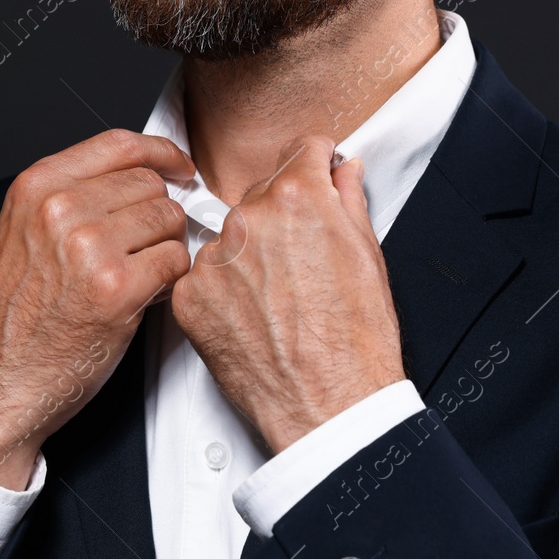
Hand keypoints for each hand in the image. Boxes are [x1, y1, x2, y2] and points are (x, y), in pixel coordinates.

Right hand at [0, 129, 195, 488]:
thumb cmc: (16, 315)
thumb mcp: (25, 232)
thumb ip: (72, 194)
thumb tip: (140, 172)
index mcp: (37, 187)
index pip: (119, 143)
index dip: (160, 151)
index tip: (178, 166)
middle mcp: (60, 209)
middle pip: (150, 182)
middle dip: (160, 213)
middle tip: (146, 246)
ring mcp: (89, 247)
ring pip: (169, 219)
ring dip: (167, 247)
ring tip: (139, 274)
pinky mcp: (116, 289)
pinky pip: (176, 261)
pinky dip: (170, 279)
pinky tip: (144, 295)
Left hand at [170, 135, 405, 453]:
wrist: (329, 408)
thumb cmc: (356, 344)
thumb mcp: (369, 257)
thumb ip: (349, 201)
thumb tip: (344, 172)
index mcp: (298, 199)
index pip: (299, 151)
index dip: (314, 164)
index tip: (314, 172)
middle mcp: (249, 220)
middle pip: (261, 195)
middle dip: (281, 217)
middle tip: (302, 262)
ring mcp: (214, 258)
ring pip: (230, 237)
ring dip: (248, 254)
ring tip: (279, 298)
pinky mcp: (189, 296)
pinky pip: (203, 276)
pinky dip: (223, 291)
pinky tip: (253, 316)